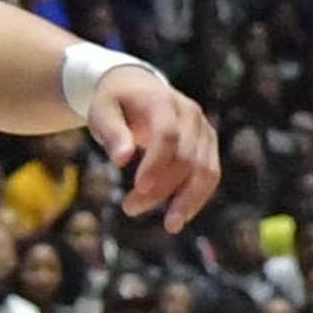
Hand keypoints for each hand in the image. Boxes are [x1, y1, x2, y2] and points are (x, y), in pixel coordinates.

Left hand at [83, 61, 218, 232]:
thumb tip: (121, 160)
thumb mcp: (101, 112)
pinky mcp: (207, 143)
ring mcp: (203, 128)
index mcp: (163, 101)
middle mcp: (190, 113)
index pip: (167, 134)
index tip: (137, 189)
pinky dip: (199, 196)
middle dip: (162, 189)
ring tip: (169, 225)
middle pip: (186, 157)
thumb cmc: (114, 103)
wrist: (137, 87)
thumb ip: (112, 133)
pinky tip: (181, 216)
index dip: (155, 164)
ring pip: (206, 169)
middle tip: (129, 208)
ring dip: (188, 199)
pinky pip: (210, 173)